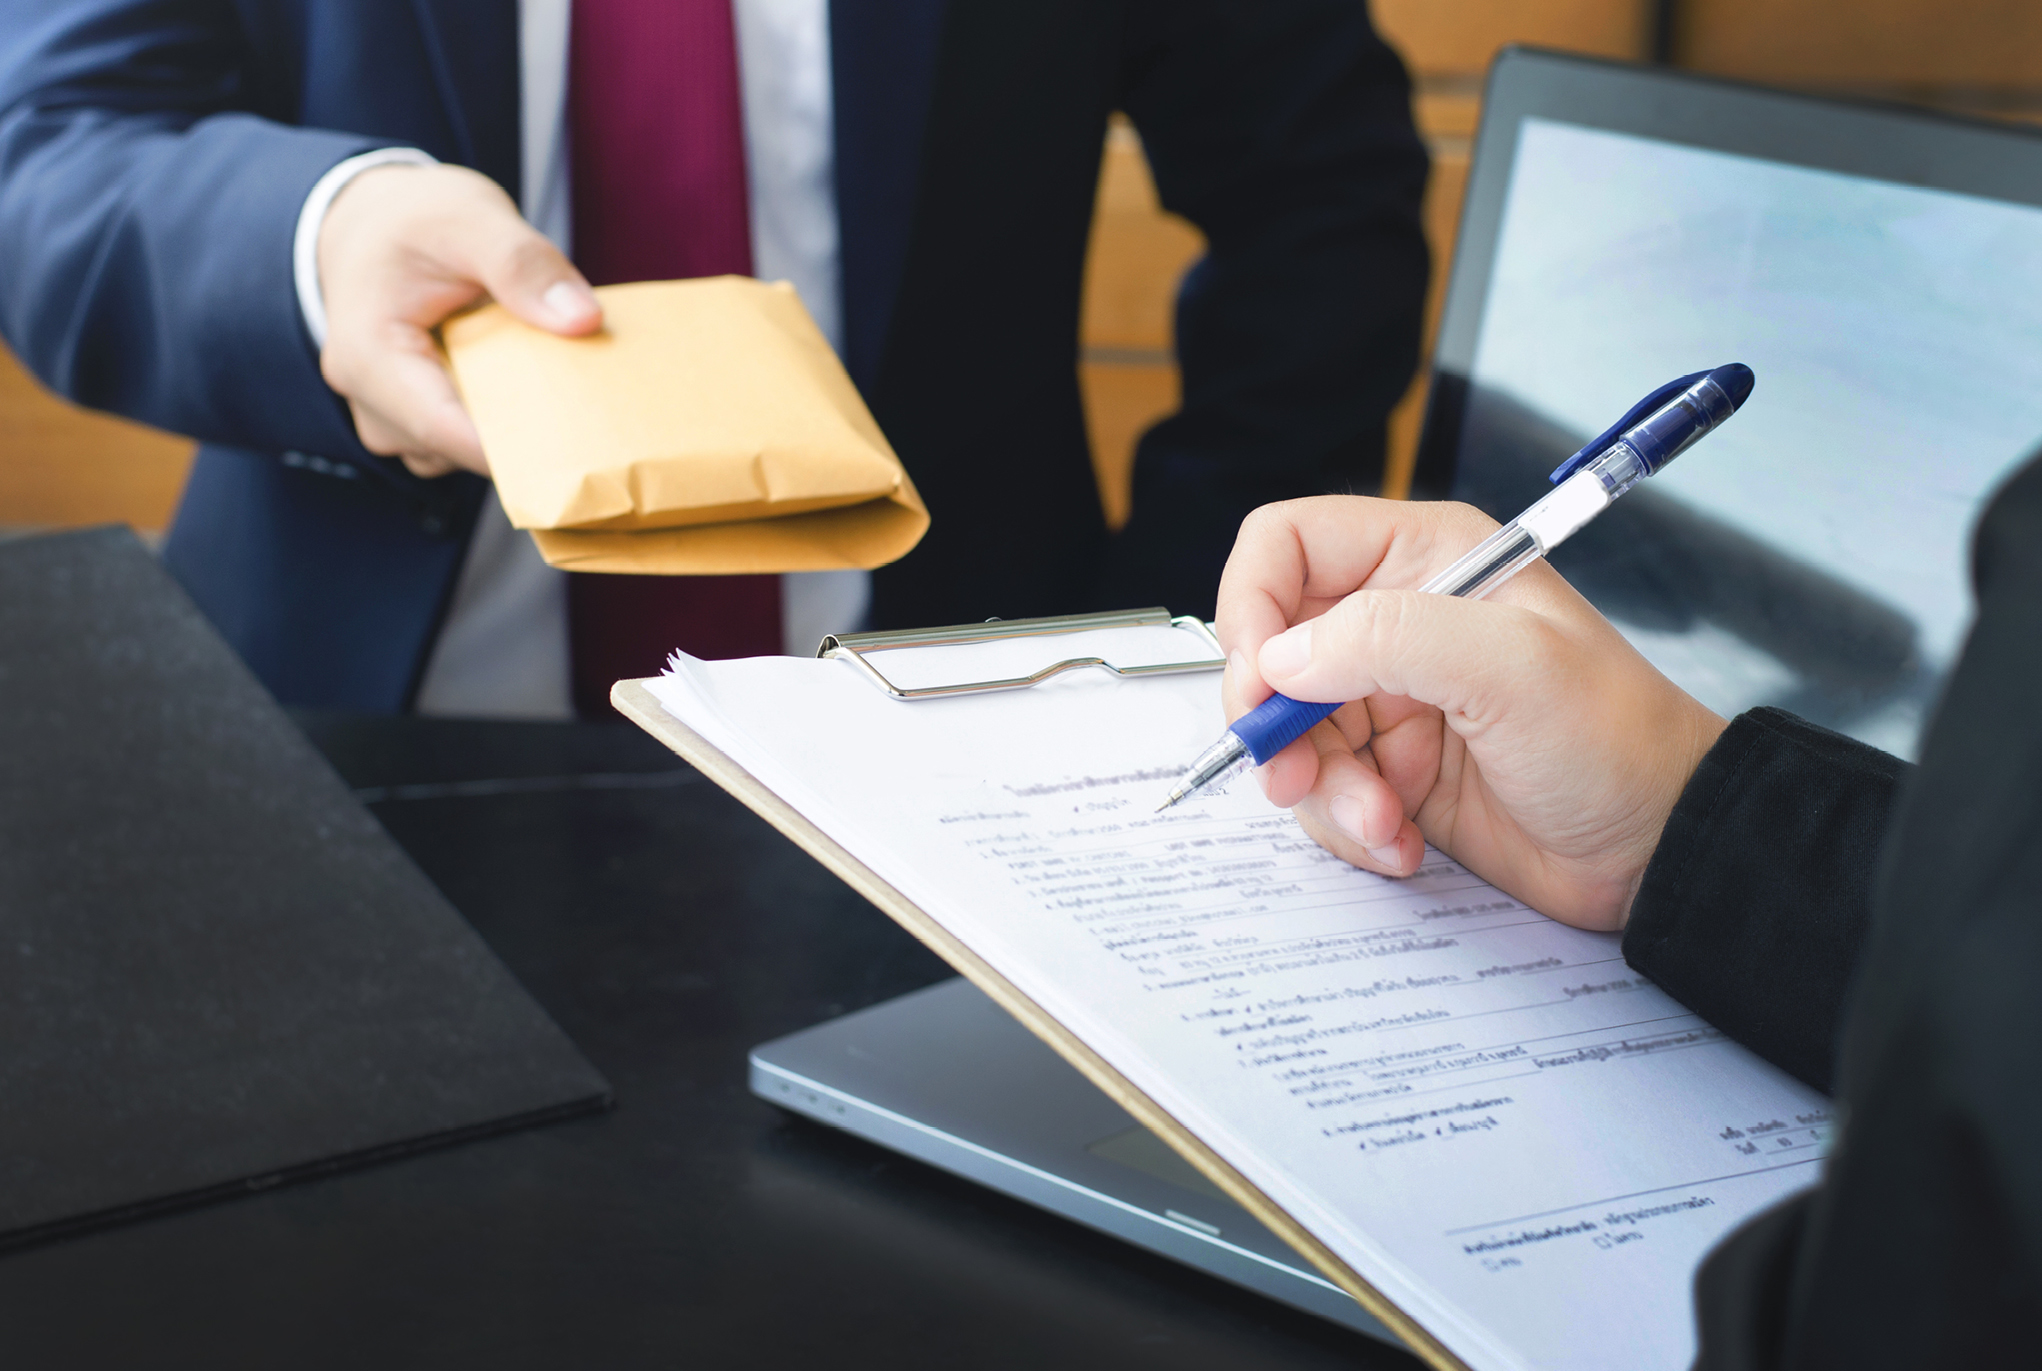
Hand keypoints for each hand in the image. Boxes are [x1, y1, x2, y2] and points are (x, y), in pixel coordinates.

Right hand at [316, 163, 601, 477]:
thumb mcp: (470, 218)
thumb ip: (523, 264)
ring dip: (508, 433)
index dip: (510, 450)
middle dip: (519, 442)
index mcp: (369, 356)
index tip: (579, 452)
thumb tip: (584, 319)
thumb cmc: (414, 217)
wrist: (372, 220)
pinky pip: (459, 441)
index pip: (442, 429)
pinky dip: (498, 424)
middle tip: (590, 419)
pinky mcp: (413, 417)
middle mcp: (368, 399)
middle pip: (451, 449)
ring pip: (456, 453)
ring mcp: (388, 415)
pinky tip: (534, 392)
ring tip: (560, 395)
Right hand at [1215, 496, 1725, 930]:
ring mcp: (1389, 699)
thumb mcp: (1510, 668)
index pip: (1286, 546)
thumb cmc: (1617, 740)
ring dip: (1322, 790)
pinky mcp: (1390, 770)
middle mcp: (1397, 621)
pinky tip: (1403, 841)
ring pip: (1290, 733)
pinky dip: (1349, 826)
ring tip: (1384, 820)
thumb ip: (1387, 639)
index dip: (1252, 608)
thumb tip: (1279, 659)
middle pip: (1271, 652)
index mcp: (1425, 558)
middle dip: (1277, 722)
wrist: (1661, 847)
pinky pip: (1322, 792)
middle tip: (1292, 776)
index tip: (1260, 684)